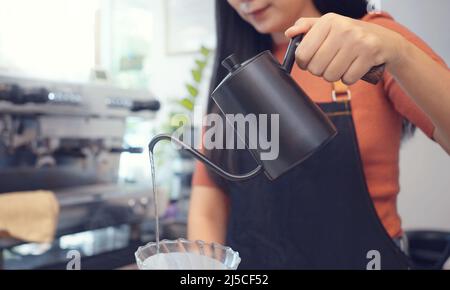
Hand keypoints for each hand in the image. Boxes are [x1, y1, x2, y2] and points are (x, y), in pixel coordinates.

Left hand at [285, 13, 406, 84]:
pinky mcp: (370, 53)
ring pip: (331, 76)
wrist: (385, 40)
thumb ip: (306, 28)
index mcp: (328, 21)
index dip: (303, 63)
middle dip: (320, 70)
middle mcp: (343, 28)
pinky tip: (354, 67)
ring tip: (341, 65)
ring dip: (334, 75)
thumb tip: (289, 33)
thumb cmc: (350, 36)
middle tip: (328, 63)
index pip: (302, 54)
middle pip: (315, 68)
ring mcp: (358, 40)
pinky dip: (349, 78)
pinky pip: (347, 79)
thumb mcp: (329, 26)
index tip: (308, 62)